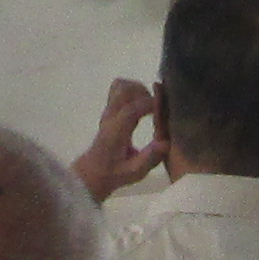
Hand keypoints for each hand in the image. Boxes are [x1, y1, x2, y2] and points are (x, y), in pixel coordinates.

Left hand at [74, 78, 164, 198]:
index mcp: (115, 132)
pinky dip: (133, 91)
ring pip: (120, 86)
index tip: (164, 108)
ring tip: (149, 105)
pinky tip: (142, 106)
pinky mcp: (109, 110)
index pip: (130, 109)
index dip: (149, 104)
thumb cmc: (114, 173)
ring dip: (138, 89)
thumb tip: (166, 143)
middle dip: (144, 92)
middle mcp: (110, 117)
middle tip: (156, 107)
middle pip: (123, 89)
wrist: (92, 172)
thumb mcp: (134, 172)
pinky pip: (118, 90)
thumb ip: (150, 158)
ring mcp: (108, 112)